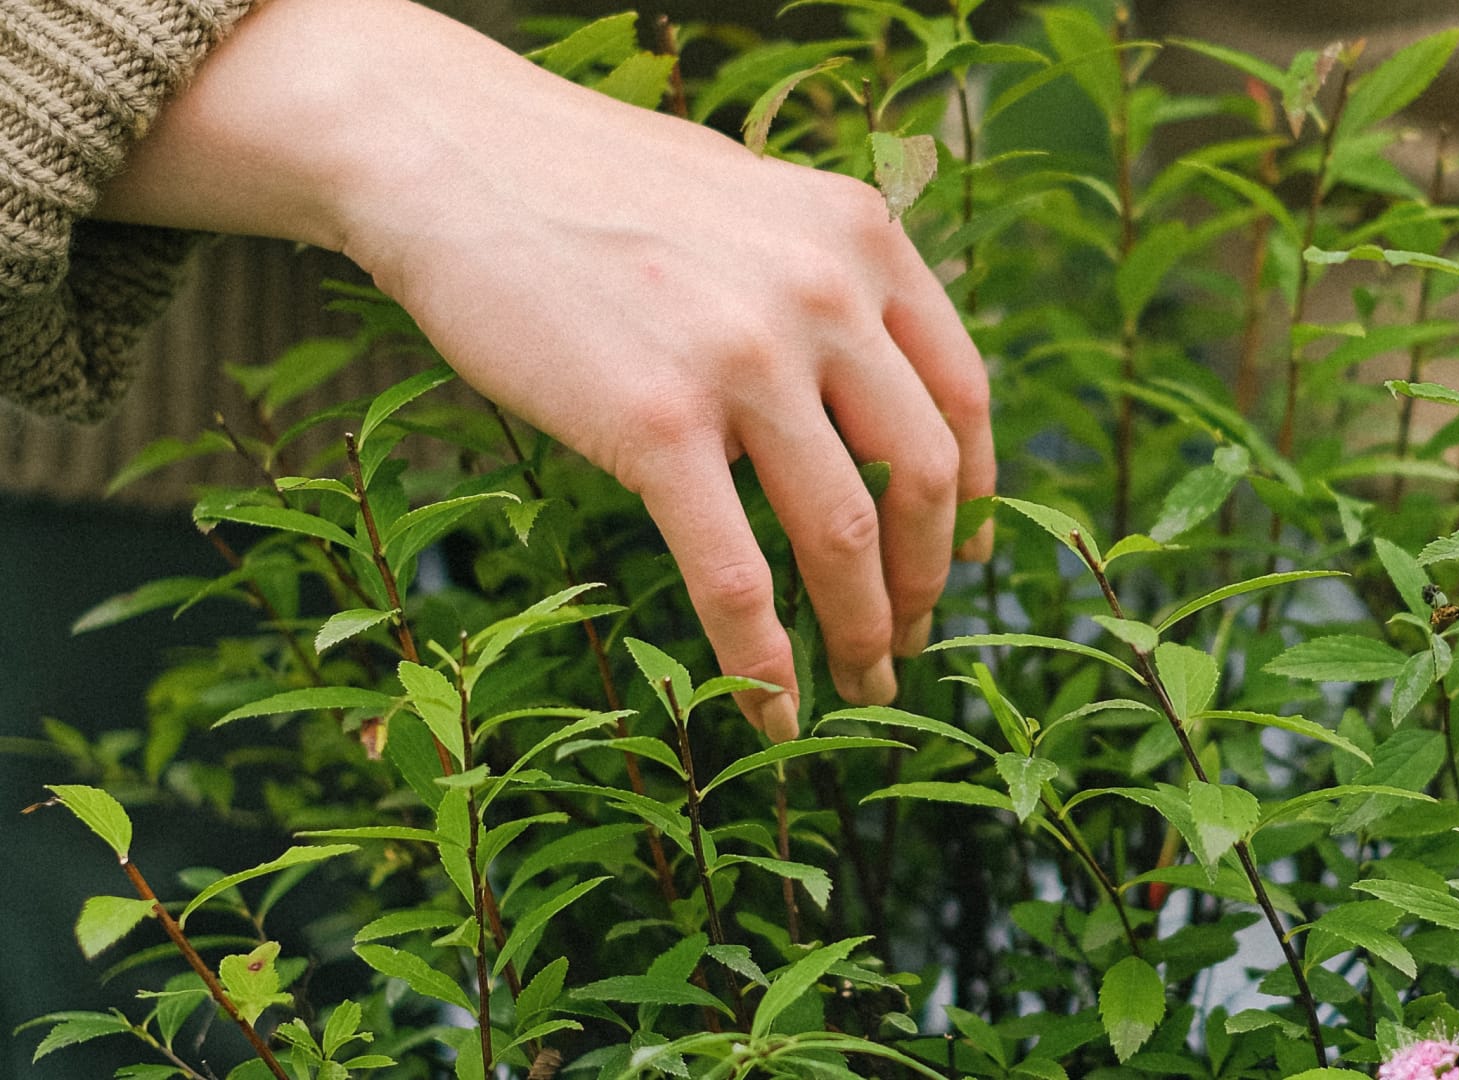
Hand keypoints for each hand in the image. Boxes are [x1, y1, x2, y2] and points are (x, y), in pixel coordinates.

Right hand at [97, 0, 994, 740]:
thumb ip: (823, 279)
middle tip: (913, 636)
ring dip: (863, 630)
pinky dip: (760, 660)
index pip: (962, 391)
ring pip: (846, 536)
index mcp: (862, 239)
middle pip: (924, 474)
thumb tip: (869, 376)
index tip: (970, 552)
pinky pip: (732, 573)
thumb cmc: (589, 181)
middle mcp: (827, 294)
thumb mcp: (751, 202)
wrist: (449, 153)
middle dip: (928, 578)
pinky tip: (768, 708)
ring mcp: (745, 359)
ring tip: (864, 684)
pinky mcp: (656, 423)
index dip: (979, 491)